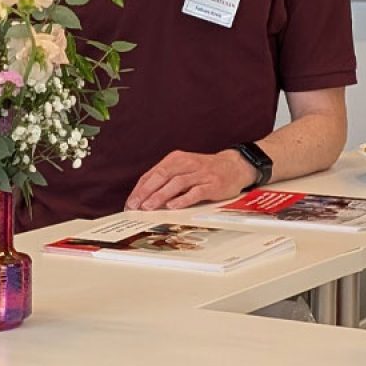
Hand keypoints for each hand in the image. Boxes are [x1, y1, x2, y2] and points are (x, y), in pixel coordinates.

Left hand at [126, 149, 252, 210]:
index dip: (140, 188)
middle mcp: (188, 164)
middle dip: (146, 192)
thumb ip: (166, 179)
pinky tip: (173, 206)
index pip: (153, 173)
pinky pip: (196, 191)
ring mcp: (201, 174)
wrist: (235, 166)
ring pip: (177, 183)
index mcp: (177, 159)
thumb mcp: (184, 168)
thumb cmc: (205, 170)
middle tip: (135, 205)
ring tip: (149, 207)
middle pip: (163, 176)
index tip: (131, 202)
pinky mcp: (213, 184)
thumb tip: (145, 197)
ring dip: (161, 195)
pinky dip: (183, 199)